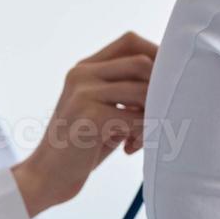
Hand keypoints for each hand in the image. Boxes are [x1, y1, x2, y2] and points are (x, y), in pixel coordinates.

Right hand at [12, 32, 156, 217]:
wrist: (47, 177)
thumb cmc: (82, 147)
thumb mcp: (104, 112)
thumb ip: (128, 94)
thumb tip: (172, 81)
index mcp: (84, 68)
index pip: (130, 41)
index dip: (157, 55)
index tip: (170, 81)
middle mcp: (82, 74)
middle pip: (141, 63)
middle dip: (159, 89)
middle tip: (157, 116)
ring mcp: (84, 92)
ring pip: (143, 91)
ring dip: (152, 116)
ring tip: (140, 137)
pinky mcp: (89, 115)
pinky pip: (136, 118)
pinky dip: (143, 134)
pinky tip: (128, 148)